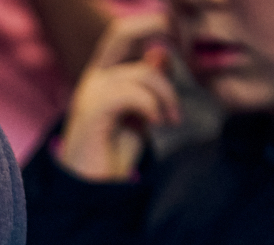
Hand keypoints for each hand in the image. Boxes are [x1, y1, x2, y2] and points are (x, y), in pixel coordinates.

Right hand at [55, 12, 180, 181]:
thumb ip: (150, 86)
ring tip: (172, 119)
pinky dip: (152, 106)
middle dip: (155, 27)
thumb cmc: (113, 154)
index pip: (124, 32)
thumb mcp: (140, 114)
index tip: (180, 38)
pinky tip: (158, 123)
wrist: (92, 190)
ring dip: (167, 95)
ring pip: (141, 73)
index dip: (153, 25)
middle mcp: (94, 78)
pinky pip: (132, 94)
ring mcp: (90, 94)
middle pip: (121, 31)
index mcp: (105, 75)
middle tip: (182, 42)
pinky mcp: (92, 113)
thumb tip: (161, 53)